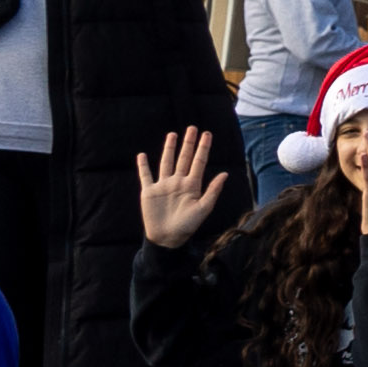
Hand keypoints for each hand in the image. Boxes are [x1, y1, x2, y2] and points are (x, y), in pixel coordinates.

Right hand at [135, 127, 232, 250]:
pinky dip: (143, 166)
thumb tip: (226, 173)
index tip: (207, 134)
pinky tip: (142, 155)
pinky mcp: (149, 192)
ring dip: (169, 149)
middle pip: (184, 158)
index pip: (199, 162)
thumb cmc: (188, 226)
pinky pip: (145, 176)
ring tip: (173, 134)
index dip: (203, 148)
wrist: (167, 238)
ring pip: (166, 162)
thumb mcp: (204, 208)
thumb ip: (213, 191)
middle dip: (188, 144)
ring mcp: (163, 186)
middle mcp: (178, 182)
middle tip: (192, 128)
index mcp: (192, 185)